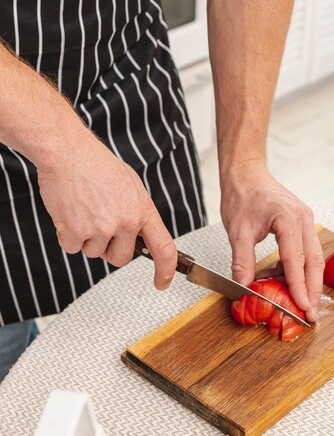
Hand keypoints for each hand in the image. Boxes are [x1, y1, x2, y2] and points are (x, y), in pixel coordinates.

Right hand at [37, 128, 176, 289]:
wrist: (68, 152)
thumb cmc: (96, 165)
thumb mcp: (130, 185)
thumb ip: (137, 212)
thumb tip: (138, 236)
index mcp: (142, 211)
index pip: (164, 248)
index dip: (165, 270)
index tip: (162, 282)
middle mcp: (125, 222)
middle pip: (121, 259)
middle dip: (109, 249)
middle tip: (99, 226)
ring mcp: (101, 228)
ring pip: (94, 253)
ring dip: (85, 239)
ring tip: (83, 210)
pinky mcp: (76, 231)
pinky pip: (71, 248)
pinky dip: (66, 235)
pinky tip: (68, 213)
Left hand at [220, 161, 323, 321]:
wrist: (246, 174)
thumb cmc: (242, 195)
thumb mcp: (237, 230)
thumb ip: (242, 261)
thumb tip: (244, 287)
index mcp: (288, 218)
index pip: (296, 259)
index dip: (300, 286)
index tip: (302, 307)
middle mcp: (303, 219)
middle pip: (314, 262)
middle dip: (312, 291)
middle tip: (310, 315)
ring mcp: (305, 222)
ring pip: (311, 259)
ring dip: (304, 282)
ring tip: (295, 302)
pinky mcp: (300, 226)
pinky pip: (302, 252)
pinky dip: (293, 269)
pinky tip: (277, 279)